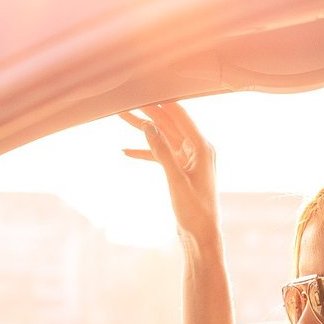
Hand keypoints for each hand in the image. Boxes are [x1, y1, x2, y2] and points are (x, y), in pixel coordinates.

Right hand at [118, 101, 219, 246]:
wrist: (201, 236)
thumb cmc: (195, 211)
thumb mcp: (176, 180)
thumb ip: (162, 152)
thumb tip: (149, 125)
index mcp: (202, 147)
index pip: (180, 115)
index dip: (161, 100)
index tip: (145, 86)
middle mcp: (197, 149)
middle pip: (169, 123)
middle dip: (147, 111)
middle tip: (126, 98)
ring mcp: (188, 159)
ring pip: (162, 137)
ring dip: (142, 129)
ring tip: (121, 116)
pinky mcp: (180, 171)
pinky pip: (160, 155)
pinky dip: (144, 152)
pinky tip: (125, 150)